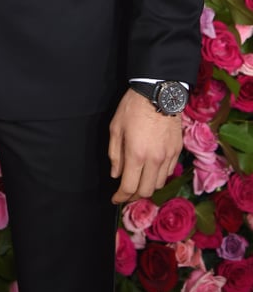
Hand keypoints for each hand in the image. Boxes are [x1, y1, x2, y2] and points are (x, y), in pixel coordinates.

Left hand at [108, 88, 182, 204]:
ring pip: (160, 184)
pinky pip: (169, 172)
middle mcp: (155, 159)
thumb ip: (115, 154)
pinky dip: (159, 175)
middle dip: (134, 196)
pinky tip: (152, 169)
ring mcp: (168, 156)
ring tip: (139, 180)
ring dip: (148, 186)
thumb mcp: (115, 128)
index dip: (121, 197)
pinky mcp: (177, 150)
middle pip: (146, 191)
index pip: (129, 187)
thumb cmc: (133, 108)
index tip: (115, 199)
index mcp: (136, 154)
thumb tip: (116, 174)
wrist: (158, 92)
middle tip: (126, 192)